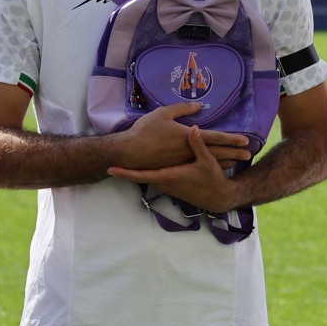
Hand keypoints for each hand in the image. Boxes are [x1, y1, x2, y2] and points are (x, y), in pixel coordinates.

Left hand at [108, 125, 241, 213]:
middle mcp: (164, 183)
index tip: (110, 169)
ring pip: (148, 176)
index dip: (125, 173)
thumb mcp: (206, 161)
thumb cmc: (211, 179)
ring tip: (127, 159)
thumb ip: (197, 144)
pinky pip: (155, 178)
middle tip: (114, 160)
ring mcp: (166, 187)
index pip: (141, 175)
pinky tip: (149, 162)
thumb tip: (192, 128)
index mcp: (169, 176)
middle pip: (141, 175)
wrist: (217, 197)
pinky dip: (148, 171)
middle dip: (129, 168)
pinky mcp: (170, 187)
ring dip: (139, 169)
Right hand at [117, 101, 251, 170]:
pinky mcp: (177, 167)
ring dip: (225, 161)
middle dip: (234, 152)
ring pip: (208, 161)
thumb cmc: (145, 131)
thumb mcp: (163, 113)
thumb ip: (182, 109)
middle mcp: (189, 151)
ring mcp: (184, 161)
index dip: (231, 138)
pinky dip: (210, 166)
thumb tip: (199, 106)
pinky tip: (218, 167)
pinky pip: (198, 167)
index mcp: (188, 136)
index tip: (245, 140)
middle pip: (217, 152)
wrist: (129, 153)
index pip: (215, 137)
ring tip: (238, 161)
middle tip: (249, 154)